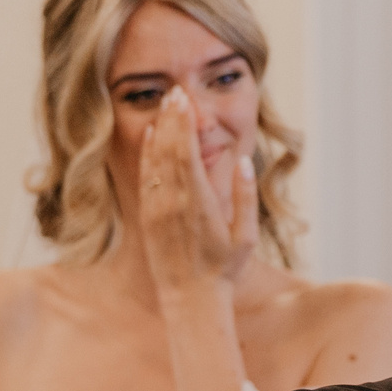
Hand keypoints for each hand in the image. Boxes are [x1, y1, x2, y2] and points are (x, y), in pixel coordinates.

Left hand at [136, 85, 254, 293]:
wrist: (190, 298)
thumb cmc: (223, 269)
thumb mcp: (245, 236)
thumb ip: (245, 197)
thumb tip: (244, 162)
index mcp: (199, 204)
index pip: (187, 154)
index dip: (183, 125)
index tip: (184, 101)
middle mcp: (174, 203)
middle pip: (168, 151)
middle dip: (170, 119)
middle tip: (174, 92)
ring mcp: (157, 210)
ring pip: (154, 161)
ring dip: (158, 130)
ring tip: (164, 105)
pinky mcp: (147, 217)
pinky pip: (145, 178)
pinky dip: (146, 154)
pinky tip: (150, 136)